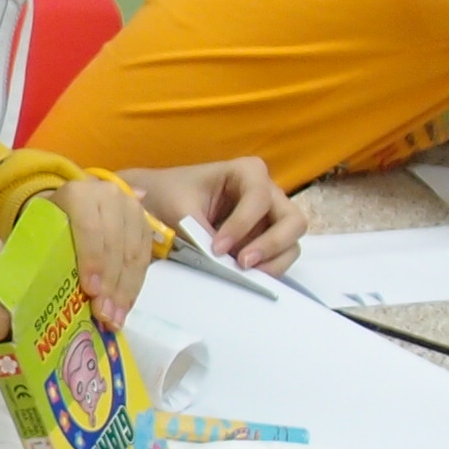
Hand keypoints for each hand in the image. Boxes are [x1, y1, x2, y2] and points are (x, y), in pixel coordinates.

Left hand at [50, 174, 155, 331]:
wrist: (70, 206)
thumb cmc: (48, 225)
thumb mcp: (39, 231)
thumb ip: (41, 251)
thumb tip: (34, 288)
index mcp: (78, 194)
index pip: (90, 229)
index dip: (92, 261)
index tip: (90, 291)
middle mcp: (109, 196)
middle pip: (115, 244)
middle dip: (111, 284)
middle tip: (104, 314)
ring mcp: (131, 208)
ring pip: (133, 253)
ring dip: (125, 290)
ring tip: (115, 318)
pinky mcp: (144, 224)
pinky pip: (144, 257)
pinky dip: (134, 284)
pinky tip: (125, 306)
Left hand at [127, 158, 307, 273]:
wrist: (156, 204)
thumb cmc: (167, 196)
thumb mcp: (179, 210)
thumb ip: (201, 233)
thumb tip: (222, 263)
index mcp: (247, 172)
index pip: (258, 199)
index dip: (242, 225)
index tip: (217, 248)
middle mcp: (268, 192)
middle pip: (293, 221)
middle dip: (272, 244)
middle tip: (244, 264)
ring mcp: (271, 218)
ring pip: (292, 242)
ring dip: (272, 261)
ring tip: (243, 274)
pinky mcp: (265, 239)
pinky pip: (279, 257)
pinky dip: (266, 268)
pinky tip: (243, 276)